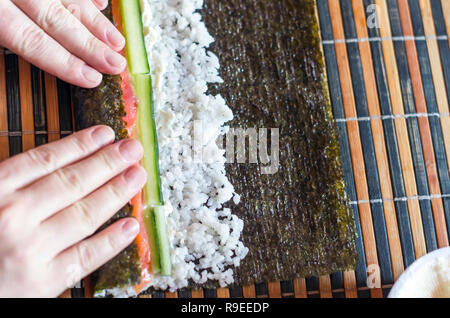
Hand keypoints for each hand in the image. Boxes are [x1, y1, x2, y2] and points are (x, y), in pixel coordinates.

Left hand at [0, 0, 125, 87]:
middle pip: (56, 20)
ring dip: (95, 22)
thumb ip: (4, 35)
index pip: (31, 41)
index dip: (64, 62)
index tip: (91, 79)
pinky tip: (101, 4)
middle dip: (90, 45)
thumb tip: (30, 55)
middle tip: (115, 64)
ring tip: (117, 42)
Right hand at [0, 126, 146, 297]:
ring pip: (85, 214)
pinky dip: (112, 240)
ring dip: (116, 192)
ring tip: (137, 176)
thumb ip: (17, 183)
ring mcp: (31, 249)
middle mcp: (14, 216)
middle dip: (108, 162)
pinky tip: (131, 225)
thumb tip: (67, 160)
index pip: (46, 160)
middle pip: (72, 182)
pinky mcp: (43, 281)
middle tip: (133, 149)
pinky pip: (86, 255)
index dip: (81, 145)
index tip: (106, 134)